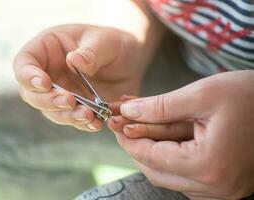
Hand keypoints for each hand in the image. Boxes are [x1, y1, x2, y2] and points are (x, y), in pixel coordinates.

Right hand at [13, 24, 150, 131]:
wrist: (129, 62)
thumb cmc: (113, 43)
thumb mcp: (105, 41)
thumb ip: (91, 51)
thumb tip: (73, 61)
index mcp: (46, 49)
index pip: (24, 63)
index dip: (28, 76)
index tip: (45, 83)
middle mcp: (48, 73)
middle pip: (32, 93)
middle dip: (48, 101)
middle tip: (69, 101)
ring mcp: (60, 92)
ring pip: (51, 111)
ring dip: (67, 116)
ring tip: (87, 115)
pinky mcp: (74, 107)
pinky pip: (72, 119)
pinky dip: (82, 123)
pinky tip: (95, 123)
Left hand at [108, 71, 253, 198]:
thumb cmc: (249, 96)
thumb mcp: (201, 94)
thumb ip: (159, 107)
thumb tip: (127, 113)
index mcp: (209, 166)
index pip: (152, 156)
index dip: (128, 138)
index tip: (114, 122)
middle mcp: (214, 187)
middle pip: (156, 170)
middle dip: (136, 144)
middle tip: (122, 123)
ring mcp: (220, 189)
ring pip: (167, 173)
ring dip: (150, 148)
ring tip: (139, 124)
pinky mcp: (222, 182)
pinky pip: (184, 173)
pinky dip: (168, 154)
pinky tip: (162, 133)